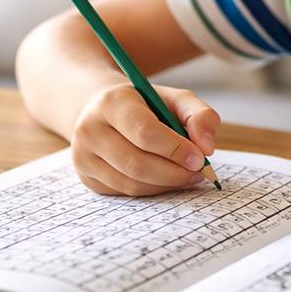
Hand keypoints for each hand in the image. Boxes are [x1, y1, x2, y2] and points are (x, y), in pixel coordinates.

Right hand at [70, 82, 219, 195]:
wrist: (103, 111)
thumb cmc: (145, 105)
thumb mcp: (175, 99)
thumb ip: (200, 116)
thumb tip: (207, 148)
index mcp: (111, 103)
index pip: (145, 133)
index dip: (176, 149)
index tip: (200, 158)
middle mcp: (90, 130)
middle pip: (137, 164)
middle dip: (174, 173)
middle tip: (199, 172)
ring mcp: (83, 157)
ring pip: (132, 183)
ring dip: (166, 185)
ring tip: (187, 176)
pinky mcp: (87, 178)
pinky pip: (125, 192)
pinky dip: (152, 190)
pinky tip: (167, 180)